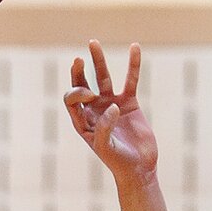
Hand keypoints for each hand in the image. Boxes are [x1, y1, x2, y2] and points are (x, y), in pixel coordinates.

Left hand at [64, 41, 156, 184]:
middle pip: (81, 85)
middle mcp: (94, 110)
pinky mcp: (129, 103)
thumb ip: (104, 128)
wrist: (139, 168)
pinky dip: (133, 65)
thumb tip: (113, 107)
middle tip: (79, 60)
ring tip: (92, 43)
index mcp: (82, 122)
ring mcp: (111, 104)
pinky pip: (130, 80)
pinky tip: (135, 47)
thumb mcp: (106, 148)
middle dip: (78, 72)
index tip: (92, 95)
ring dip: (98, 61)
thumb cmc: (118, 162)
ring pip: (103, 78)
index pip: (72, 99)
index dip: (78, 92)